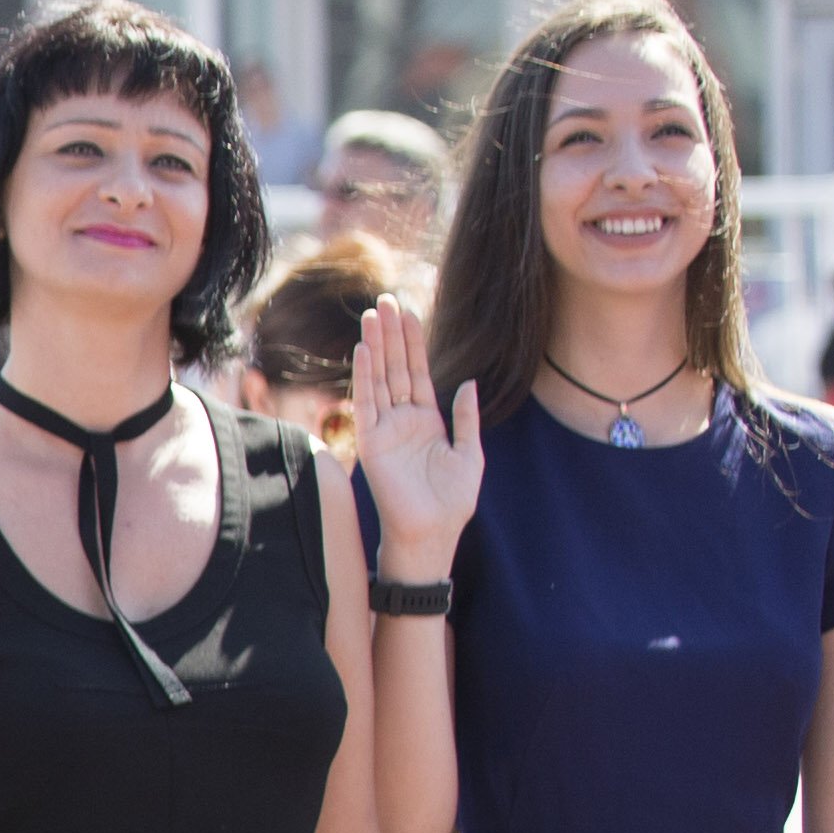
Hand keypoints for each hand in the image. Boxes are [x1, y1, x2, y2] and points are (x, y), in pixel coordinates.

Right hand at [352, 297, 483, 574]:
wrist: (431, 532)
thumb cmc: (452, 502)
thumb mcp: (470, 453)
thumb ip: (466, 418)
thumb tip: (469, 384)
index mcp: (427, 421)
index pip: (418, 373)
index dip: (414, 343)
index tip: (409, 311)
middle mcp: (402, 420)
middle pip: (396, 368)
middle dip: (392, 334)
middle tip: (387, 300)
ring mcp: (385, 429)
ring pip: (380, 378)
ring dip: (376, 346)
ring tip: (373, 314)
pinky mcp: (372, 442)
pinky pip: (366, 403)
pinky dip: (365, 376)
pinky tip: (364, 351)